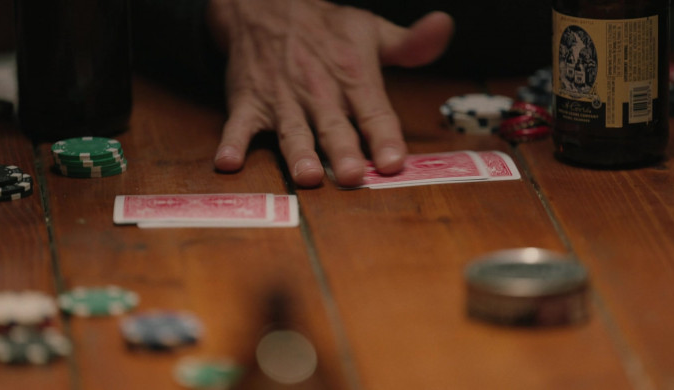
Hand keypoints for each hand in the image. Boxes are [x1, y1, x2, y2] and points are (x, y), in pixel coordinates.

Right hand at [208, 0, 452, 186]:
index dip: (385, 137)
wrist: (265, 5)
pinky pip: (239, 124)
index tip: (393, 162)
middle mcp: (318, 90)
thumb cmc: (325, 28)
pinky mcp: (248, 101)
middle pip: (334, 126)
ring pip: (292, 130)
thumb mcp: (371, 30)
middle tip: (351, 176)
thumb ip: (410, 43)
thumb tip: (445, 27)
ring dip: (298, 153)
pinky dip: (232, 142)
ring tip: (306, 177)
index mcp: (353, 76)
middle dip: (342, 151)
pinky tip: (228, 162)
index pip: (374, 111)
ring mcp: (281, 97)